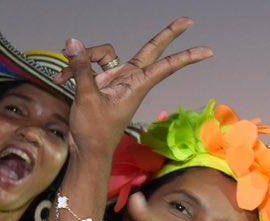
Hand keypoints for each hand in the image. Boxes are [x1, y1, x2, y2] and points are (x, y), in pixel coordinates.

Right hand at [63, 19, 211, 154]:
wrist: (86, 151)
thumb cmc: (94, 132)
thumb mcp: (86, 98)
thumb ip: (82, 69)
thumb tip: (73, 43)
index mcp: (136, 85)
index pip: (166, 65)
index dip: (186, 57)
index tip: (208, 51)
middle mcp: (129, 79)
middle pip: (151, 49)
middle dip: (168, 34)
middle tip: (188, 20)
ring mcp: (116, 79)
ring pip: (106, 53)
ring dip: (85, 58)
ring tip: (64, 75)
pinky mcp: (102, 82)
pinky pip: (91, 65)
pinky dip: (75, 69)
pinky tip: (60, 79)